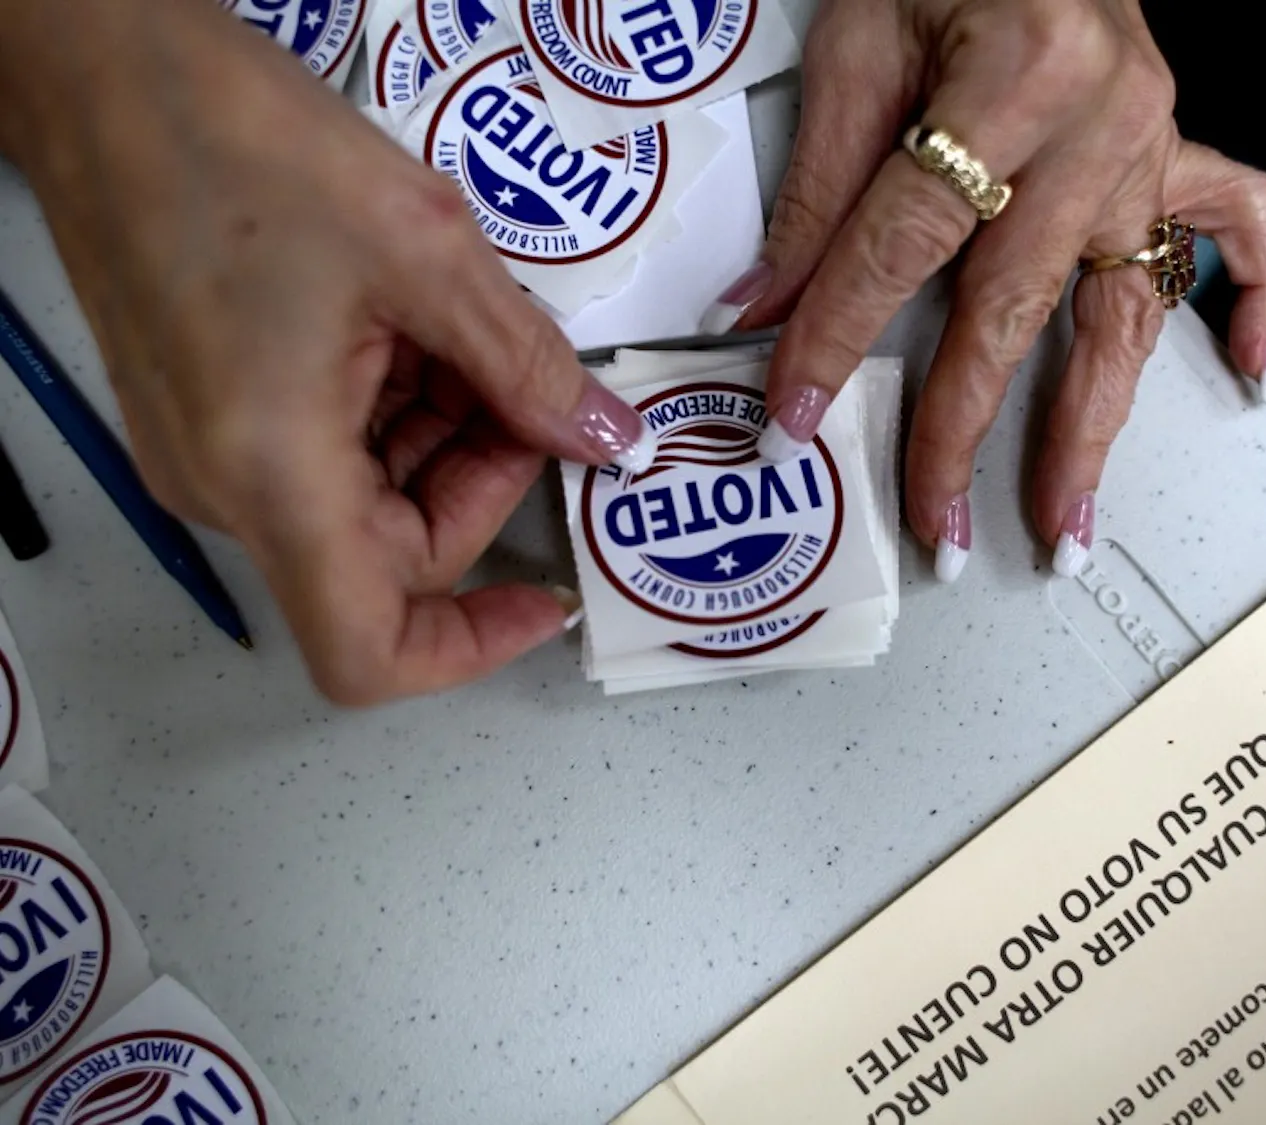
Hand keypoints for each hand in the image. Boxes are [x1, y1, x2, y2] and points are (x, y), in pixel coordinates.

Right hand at [0, 0, 653, 702]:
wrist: (100, 71)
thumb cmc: (239, 142)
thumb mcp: (424, 250)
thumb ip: (526, 366)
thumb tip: (603, 436)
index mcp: (273, 475)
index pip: (368, 651)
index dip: (470, 650)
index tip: (545, 597)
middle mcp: (229, 492)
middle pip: (391, 561)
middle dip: (483, 485)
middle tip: (529, 389)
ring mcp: (212, 457)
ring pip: (367, 505)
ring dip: (445, 441)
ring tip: (471, 334)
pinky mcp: (211, 416)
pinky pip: (327, 458)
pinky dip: (396, 413)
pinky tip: (420, 329)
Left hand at [703, 0, 1265, 580]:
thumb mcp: (861, 43)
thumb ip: (820, 185)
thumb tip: (763, 306)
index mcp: (1014, 75)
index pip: (905, 238)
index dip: (840, 332)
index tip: (797, 409)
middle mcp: (1102, 118)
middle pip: (1017, 304)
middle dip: (965, 427)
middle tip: (939, 527)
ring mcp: (1155, 138)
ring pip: (1127, 307)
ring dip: (1093, 424)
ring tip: (1064, 519)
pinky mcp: (1180, 143)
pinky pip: (1248, 224)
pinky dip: (1259, 299)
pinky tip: (1253, 371)